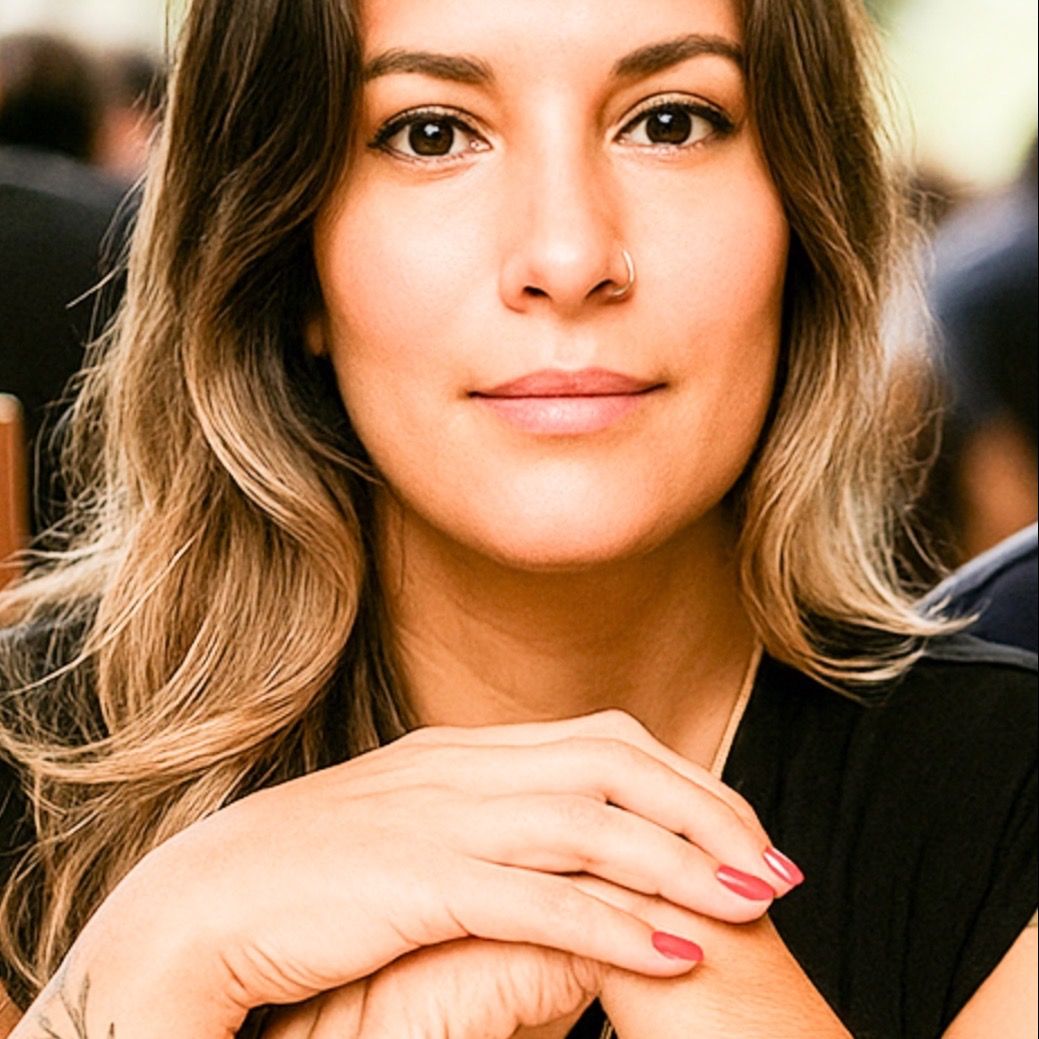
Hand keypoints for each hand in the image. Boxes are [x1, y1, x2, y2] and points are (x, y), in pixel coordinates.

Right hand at [94, 710, 798, 1026]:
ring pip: (594, 825)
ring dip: (685, 865)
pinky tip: (677, 953)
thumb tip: (558, 848)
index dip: (686, 782)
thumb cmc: (313, 877)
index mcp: (466, 749)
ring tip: (755, 906)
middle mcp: (463, 766)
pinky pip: (541, 898)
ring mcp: (441, 817)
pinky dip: (619, 925)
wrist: (203, 902)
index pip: (605, 742)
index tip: (742, 830)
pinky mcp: (418, 880)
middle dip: (709, 813)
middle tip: (776, 868)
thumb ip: (484, 821)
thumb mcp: (412, 827)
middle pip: (617, 766)